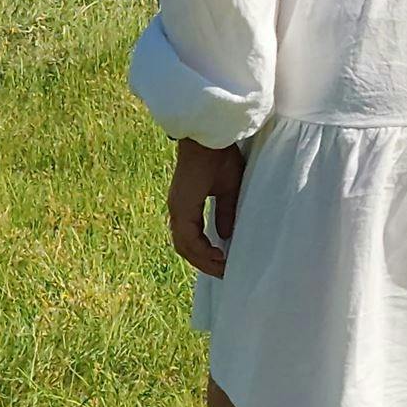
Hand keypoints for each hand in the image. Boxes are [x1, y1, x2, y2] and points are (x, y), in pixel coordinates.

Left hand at [169, 140, 246, 276]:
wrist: (210, 134)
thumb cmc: (220, 155)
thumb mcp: (228, 188)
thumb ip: (225, 212)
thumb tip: (224, 236)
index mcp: (185, 206)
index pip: (190, 239)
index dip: (204, 255)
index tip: (223, 263)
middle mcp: (177, 210)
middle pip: (185, 248)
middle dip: (204, 263)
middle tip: (224, 272)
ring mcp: (178, 208)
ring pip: (184, 246)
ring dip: (203, 261)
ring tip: (222, 268)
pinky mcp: (182, 206)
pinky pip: (187, 238)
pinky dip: (201, 251)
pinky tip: (217, 256)